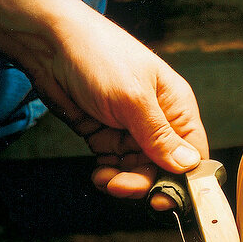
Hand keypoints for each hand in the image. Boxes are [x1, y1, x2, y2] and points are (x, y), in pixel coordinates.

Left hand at [0, 0, 208, 196]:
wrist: (48, 43)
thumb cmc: (97, 55)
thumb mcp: (133, 99)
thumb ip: (160, 136)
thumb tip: (190, 165)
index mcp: (176, 106)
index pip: (193, 153)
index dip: (185, 179)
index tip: (166, 197)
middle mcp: (158, 120)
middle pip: (165, 168)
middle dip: (146, 182)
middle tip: (124, 186)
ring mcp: (132, 129)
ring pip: (139, 171)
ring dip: (124, 181)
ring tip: (106, 179)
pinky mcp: (107, 135)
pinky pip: (116, 165)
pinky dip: (109, 174)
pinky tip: (99, 174)